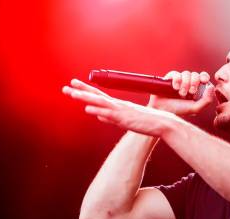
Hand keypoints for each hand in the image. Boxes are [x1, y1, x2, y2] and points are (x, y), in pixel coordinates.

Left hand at [62, 79, 177, 136]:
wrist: (162, 123)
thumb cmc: (146, 122)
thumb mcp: (125, 121)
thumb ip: (111, 118)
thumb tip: (99, 116)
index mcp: (118, 105)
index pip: (99, 96)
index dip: (86, 90)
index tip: (74, 84)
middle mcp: (118, 105)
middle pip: (96, 96)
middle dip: (81, 91)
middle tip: (66, 86)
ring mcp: (121, 111)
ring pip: (100, 102)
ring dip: (85, 97)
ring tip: (72, 93)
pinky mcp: (124, 118)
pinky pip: (109, 114)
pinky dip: (98, 110)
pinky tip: (87, 109)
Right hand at [147, 71, 214, 114]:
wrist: (162, 110)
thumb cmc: (179, 110)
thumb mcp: (195, 109)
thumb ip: (207, 100)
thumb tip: (211, 87)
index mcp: (196, 89)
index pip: (203, 77)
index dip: (204, 77)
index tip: (203, 81)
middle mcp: (189, 83)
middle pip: (196, 75)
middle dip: (194, 83)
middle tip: (190, 92)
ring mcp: (179, 80)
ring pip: (186, 73)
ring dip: (185, 83)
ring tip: (181, 93)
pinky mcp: (170, 78)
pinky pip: (176, 73)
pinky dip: (177, 80)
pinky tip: (175, 88)